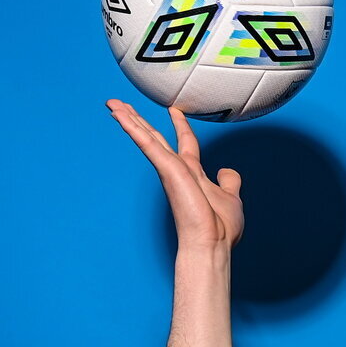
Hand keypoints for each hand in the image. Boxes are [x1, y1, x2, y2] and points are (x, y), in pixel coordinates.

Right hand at [106, 99, 243, 251]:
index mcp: (194, 175)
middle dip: (140, 120)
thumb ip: (229, 182)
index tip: (175, 111)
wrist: (212, 244)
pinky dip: (133, 128)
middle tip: (122, 103)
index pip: (185, 144)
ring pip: (148, 138)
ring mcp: (172, 170)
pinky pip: (148, 144)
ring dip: (130, 119)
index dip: (180, 125)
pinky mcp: (167, 171)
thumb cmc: (221, 229)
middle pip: (156, 138)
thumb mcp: (231, 198)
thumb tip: (227, 171)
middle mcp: (179, 170)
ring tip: (113, 103)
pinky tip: (119, 115)